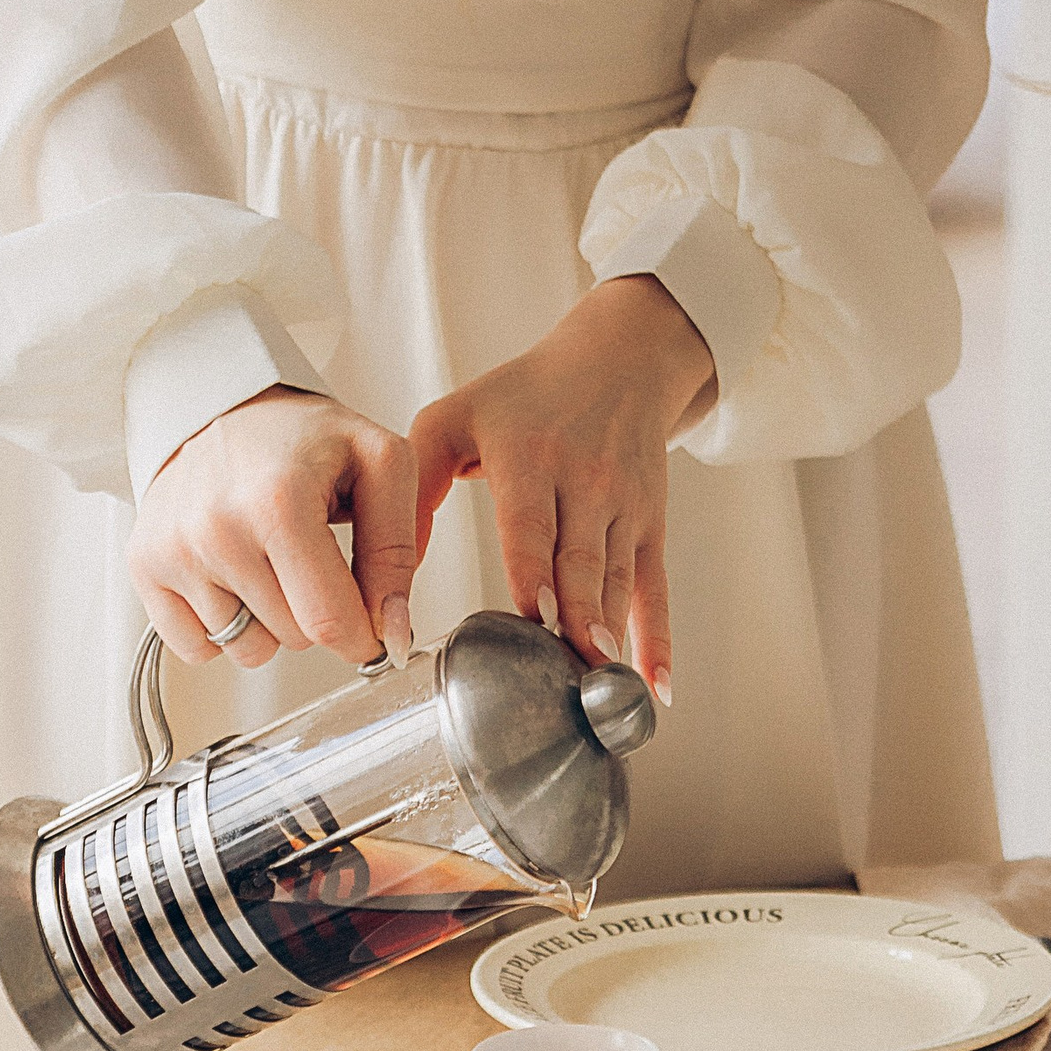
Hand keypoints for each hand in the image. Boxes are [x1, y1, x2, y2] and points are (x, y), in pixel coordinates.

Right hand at [127, 387, 419, 672]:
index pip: (330, 620)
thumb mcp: (379, 465)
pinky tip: (234, 576)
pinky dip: (224, 628)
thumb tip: (391, 631)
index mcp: (280, 502)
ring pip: (248, 651)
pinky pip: (198, 650)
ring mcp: (175, 550)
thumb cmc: (305, 437)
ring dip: (270, 621)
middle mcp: (217, 529)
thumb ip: (396, 549)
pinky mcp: (145, 566)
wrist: (224, 406)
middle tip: (312, 554)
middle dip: (317, 612)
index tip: (371, 623)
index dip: (363, 635)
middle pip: (294, 638)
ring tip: (271, 560)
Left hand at [410, 276, 713, 701]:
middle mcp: (583, 482)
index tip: (534, 617)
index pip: (530, 523)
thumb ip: (416, 485)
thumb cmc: (523, 397)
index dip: (534, 571)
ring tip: (599, 689)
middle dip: (575, 621)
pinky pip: (656, 589)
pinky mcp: (651, 524)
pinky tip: (656, 686)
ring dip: (610, 637)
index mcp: (529, 456)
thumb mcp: (455, 417)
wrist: (618, 361)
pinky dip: (660, 640)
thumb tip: (389, 567)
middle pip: (579, 562)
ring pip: (616, 582)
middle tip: (564, 676)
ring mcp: (623, 506)